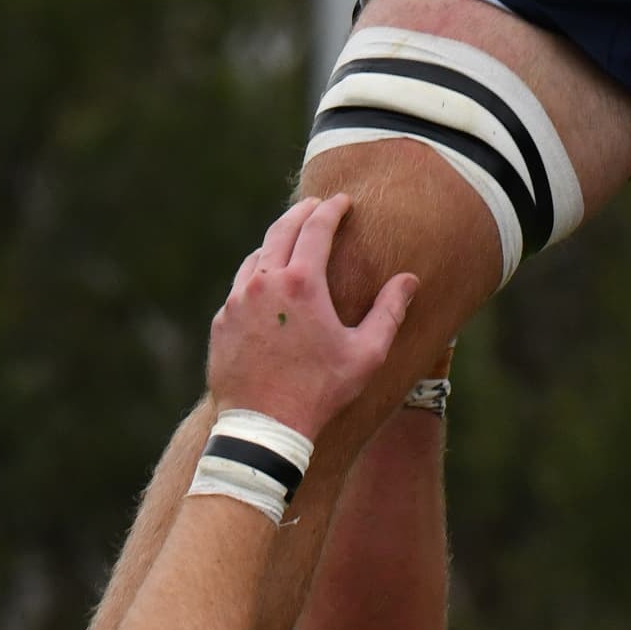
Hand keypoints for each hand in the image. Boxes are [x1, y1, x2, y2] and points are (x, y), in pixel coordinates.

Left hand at [205, 192, 418, 438]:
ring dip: (276, 243)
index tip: (342, 201)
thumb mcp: (366, 353)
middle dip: (302, 212)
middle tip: (316, 206)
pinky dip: (257, 276)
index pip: (317, 227)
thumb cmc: (320, 392)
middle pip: (281, 230)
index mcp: (301, 283)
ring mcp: (237, 301)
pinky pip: (240, 287)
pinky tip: (267, 284)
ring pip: (256, 257)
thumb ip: (390, 311)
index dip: (332, 209)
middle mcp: (264, 282)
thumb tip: (408, 280)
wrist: (264, 427)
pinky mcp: (221, 322)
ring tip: (292, 242)